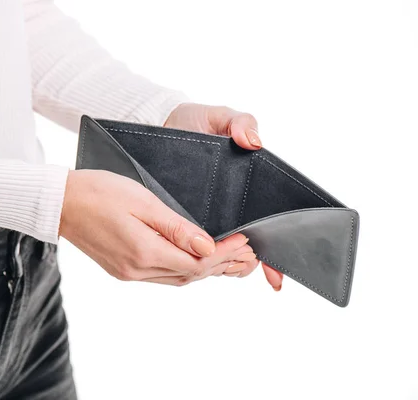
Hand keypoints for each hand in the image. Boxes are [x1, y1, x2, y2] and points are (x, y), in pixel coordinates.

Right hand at [59, 169, 255, 285]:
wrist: (61, 202)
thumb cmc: (98, 192)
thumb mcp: (142, 201)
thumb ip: (176, 227)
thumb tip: (207, 247)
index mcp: (144, 252)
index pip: (197, 262)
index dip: (225, 254)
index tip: (245, 241)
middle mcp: (137, 270)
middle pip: (191, 275)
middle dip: (221, 264)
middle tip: (246, 252)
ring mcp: (128, 273)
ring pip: (177, 279)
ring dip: (204, 270)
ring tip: (228, 258)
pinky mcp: (122, 270)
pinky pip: (162, 276)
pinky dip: (183, 270)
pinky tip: (194, 261)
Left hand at [164, 103, 283, 290]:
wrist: (160, 125)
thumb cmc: (194, 122)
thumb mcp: (220, 117)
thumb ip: (241, 122)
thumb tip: (254, 142)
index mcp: (245, 184)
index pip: (267, 219)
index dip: (276, 245)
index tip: (279, 269)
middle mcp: (229, 203)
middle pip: (251, 239)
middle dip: (257, 260)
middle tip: (257, 270)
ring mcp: (207, 211)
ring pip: (224, 245)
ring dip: (231, 260)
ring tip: (234, 268)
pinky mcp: (184, 213)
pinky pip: (196, 238)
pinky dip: (204, 253)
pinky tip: (208, 263)